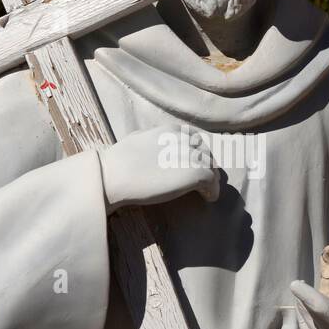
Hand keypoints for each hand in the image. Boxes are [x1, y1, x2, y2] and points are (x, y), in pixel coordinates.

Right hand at [100, 126, 219, 213]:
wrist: (115, 175)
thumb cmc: (118, 160)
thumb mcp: (137, 138)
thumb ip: (151, 137)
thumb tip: (152, 141)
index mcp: (171, 130)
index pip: (195, 139)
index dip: (197, 152)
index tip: (194, 163)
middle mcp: (184, 140)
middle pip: (206, 153)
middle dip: (205, 165)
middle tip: (202, 180)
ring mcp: (191, 156)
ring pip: (211, 167)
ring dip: (210, 179)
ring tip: (205, 190)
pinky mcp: (195, 173)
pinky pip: (212, 182)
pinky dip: (212, 191)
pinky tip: (207, 197)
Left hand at [291, 280, 328, 328]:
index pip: (328, 312)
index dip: (310, 298)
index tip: (296, 285)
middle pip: (315, 319)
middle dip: (304, 300)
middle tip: (299, 285)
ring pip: (310, 327)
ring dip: (302, 310)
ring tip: (301, 296)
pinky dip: (304, 321)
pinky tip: (303, 310)